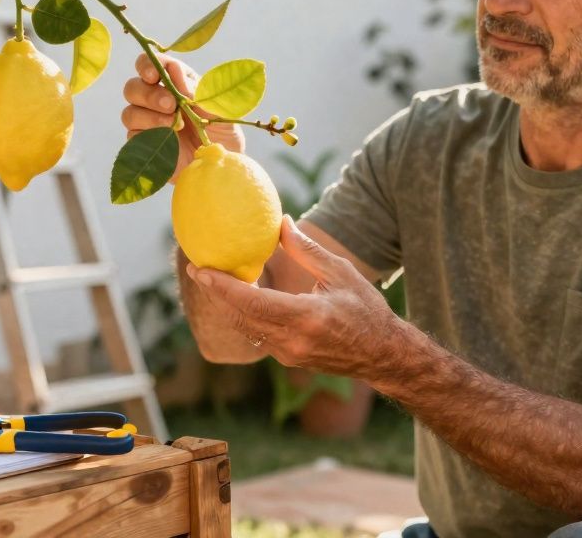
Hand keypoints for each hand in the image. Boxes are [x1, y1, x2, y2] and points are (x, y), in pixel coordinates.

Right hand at [121, 53, 243, 179]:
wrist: (219, 166)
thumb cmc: (222, 133)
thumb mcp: (217, 110)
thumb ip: (195, 90)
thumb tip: (174, 69)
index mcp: (175, 82)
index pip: (151, 65)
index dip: (147, 65)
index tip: (154, 75)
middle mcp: (156, 99)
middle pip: (133, 87)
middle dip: (149, 94)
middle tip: (170, 104)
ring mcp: (147, 123)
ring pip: (129, 112)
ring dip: (150, 116)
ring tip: (174, 125)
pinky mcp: (144, 145)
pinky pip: (132, 136)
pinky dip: (149, 136)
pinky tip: (168, 139)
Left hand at [185, 217, 408, 380]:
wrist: (383, 355)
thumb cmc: (367, 310)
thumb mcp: (341, 273)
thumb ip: (307, 250)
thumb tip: (281, 222)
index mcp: (306, 318)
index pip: (252, 303)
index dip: (222, 287)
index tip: (200, 269)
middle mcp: (292, 341)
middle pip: (240, 317)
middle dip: (215, 293)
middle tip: (198, 269)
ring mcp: (288, 354)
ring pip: (245, 328)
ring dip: (226, 305)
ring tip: (211, 280)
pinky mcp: (287, 359)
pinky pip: (257, 335)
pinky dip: (244, 315)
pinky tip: (237, 297)